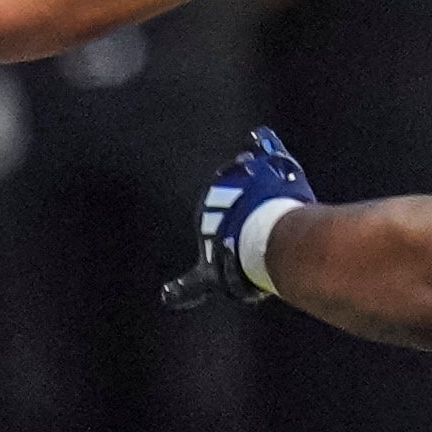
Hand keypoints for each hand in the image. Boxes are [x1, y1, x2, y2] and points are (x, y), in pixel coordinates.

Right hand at [163, 127, 315, 309]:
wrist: (259, 242)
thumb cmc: (235, 259)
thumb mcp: (209, 276)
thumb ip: (188, 287)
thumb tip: (166, 296)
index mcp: (204, 213)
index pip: (212, 210)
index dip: (224, 215)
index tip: (234, 222)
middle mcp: (218, 191)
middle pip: (227, 186)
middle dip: (237, 189)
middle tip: (250, 196)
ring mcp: (242, 176)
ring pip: (243, 169)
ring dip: (250, 169)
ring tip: (258, 168)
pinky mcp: (265, 166)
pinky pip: (265, 149)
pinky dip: (264, 142)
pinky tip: (263, 135)